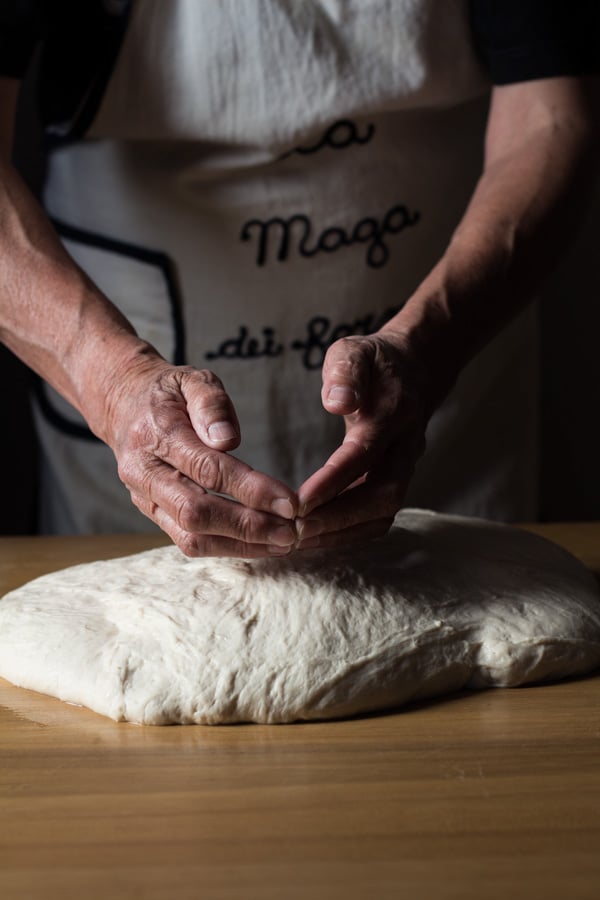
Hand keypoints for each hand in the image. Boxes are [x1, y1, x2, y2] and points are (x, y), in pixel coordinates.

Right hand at [99, 352, 297, 556]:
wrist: (124, 406)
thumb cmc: (170, 394)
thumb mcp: (191, 379)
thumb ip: (211, 404)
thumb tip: (228, 440)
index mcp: (155, 434)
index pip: (207, 469)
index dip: (251, 489)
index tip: (290, 502)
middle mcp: (143, 472)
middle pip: (196, 512)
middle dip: (248, 526)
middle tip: (292, 531)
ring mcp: (144, 498)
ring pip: (191, 537)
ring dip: (241, 545)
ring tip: (284, 543)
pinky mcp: (152, 514)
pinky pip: (188, 542)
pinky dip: (227, 548)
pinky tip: (261, 544)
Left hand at [296, 332, 430, 549]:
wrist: (416, 370)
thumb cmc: (374, 362)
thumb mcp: (355, 350)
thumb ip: (345, 372)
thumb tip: (338, 403)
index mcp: (394, 413)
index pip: (364, 454)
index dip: (333, 481)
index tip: (298, 502)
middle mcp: (406, 447)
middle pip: (382, 496)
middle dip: (339, 519)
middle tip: (294, 530)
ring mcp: (406, 469)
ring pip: (383, 514)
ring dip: (342, 532)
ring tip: (298, 540)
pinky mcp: (397, 482)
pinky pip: (378, 517)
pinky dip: (348, 533)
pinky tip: (314, 537)